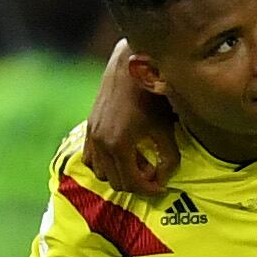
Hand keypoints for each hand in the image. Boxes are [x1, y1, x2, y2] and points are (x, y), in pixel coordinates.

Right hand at [79, 44, 179, 192]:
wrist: (130, 67)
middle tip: (154, 173)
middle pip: (115, 180)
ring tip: (140, 161)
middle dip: (136, 182)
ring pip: (100, 171)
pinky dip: (105, 162)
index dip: (148, 189)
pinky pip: (90, 157)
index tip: (162, 188)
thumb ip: (168, 157)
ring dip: (119, 172)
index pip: (130, 182)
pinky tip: (124, 152)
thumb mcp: (165, 128)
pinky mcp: (88, 127)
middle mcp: (99, 143)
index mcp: (118, 145)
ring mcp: (91, 135)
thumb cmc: (152, 95)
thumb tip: (163, 180)